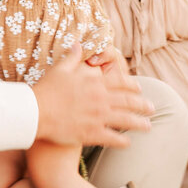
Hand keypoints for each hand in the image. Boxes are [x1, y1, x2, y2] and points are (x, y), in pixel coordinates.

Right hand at [31, 44, 152, 147]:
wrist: (35, 112)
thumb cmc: (46, 89)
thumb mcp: (60, 68)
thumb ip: (73, 56)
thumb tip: (79, 44)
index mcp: (95, 83)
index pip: (120, 83)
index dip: (132, 86)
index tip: (140, 89)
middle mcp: (100, 99)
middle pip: (129, 102)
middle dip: (142, 105)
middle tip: (152, 109)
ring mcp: (98, 117)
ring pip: (126, 120)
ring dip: (139, 124)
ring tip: (148, 126)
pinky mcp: (91, 134)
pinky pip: (112, 138)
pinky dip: (122, 141)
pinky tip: (128, 143)